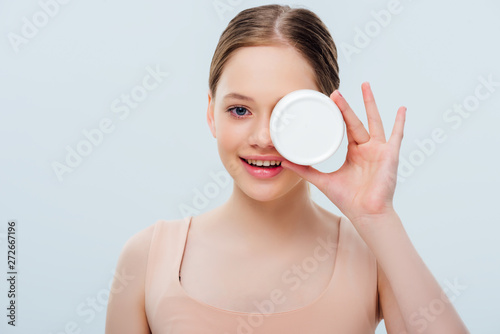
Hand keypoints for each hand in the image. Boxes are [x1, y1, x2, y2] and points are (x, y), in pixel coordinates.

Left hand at [281, 82, 406, 225]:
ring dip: (369, 104)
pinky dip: (400, 123)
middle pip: (355, 121)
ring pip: (374, 121)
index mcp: (354, 152)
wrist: (366, 213)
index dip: (337, 115)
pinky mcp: (390, 155)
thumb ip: (304, 170)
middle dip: (346, 106)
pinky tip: (401, 108)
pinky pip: (397, 136)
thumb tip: (283, 162)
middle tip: (335, 91)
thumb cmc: (349, 199)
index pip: (344, 127)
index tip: (328, 100)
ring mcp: (379, 150)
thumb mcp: (323, 181)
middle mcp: (367, 148)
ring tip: (365, 85)